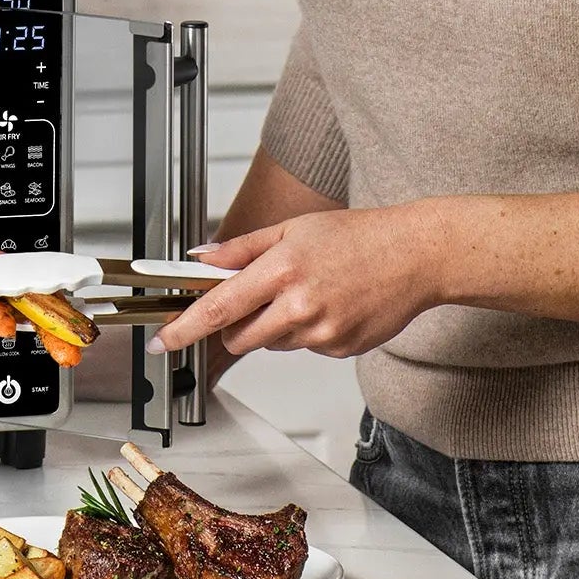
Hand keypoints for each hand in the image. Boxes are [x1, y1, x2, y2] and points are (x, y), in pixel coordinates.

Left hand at [152, 204, 445, 359]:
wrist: (414, 256)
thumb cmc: (357, 236)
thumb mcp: (291, 228)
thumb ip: (241, 248)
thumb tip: (201, 258)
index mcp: (282, 269)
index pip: (219, 306)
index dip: (185, 326)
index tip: (163, 340)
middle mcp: (300, 305)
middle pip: (239, 336)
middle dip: (235, 324)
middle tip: (258, 295)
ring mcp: (322, 332)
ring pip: (272, 342)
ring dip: (274, 325)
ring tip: (307, 291)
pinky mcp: (341, 349)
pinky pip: (304, 347)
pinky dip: (306, 331)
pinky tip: (329, 305)